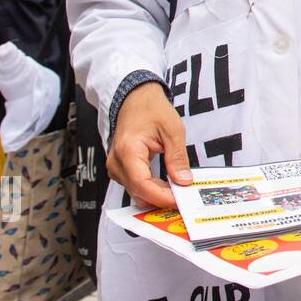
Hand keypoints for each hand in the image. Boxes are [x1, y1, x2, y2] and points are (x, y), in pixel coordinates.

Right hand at [108, 81, 188, 208]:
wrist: (135, 99)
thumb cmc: (151, 110)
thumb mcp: (173, 130)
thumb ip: (178, 157)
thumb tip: (184, 181)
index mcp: (128, 150)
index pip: (142, 184)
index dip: (161, 197)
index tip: (179, 200)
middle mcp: (117, 162)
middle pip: (138, 192)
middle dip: (162, 199)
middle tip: (185, 199)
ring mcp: (116, 167)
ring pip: (136, 193)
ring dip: (157, 196)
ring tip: (179, 192)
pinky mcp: (121, 169)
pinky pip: (135, 186)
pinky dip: (151, 190)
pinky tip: (167, 187)